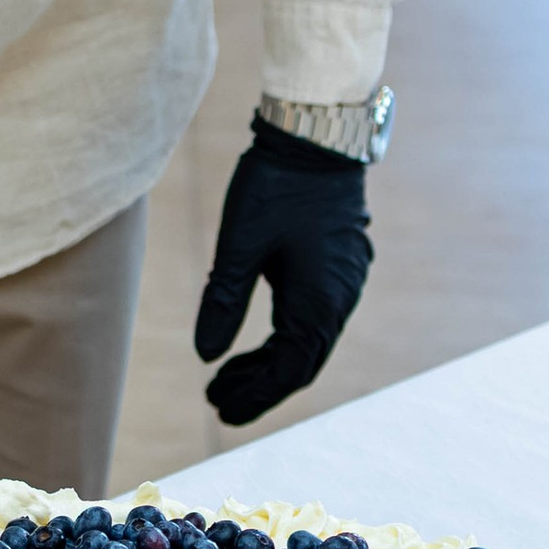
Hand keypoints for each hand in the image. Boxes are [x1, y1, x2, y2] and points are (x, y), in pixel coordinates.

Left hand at [193, 115, 372, 424]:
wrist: (314, 139)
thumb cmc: (274, 187)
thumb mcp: (239, 245)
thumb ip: (223, 301)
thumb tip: (204, 357)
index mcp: (319, 302)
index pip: (288, 370)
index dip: (255, 395)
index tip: (219, 409)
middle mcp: (339, 299)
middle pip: (300, 363)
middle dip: (259, 387)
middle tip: (216, 401)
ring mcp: (343, 283)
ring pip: (307, 342)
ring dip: (268, 362)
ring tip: (225, 377)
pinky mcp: (337, 267)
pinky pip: (312, 318)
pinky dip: (282, 336)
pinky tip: (252, 342)